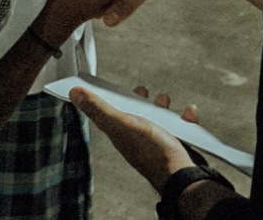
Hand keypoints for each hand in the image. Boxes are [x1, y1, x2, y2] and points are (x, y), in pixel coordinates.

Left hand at [70, 85, 194, 190]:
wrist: (181, 175)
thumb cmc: (151, 151)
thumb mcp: (122, 124)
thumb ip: (99, 109)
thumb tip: (75, 93)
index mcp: (123, 133)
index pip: (111, 113)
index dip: (111, 98)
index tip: (113, 87)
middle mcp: (139, 138)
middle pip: (136, 114)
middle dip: (142, 99)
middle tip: (143, 92)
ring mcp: (158, 142)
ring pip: (159, 118)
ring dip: (163, 106)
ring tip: (165, 100)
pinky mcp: (177, 145)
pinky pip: (181, 127)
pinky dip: (185, 118)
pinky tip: (187, 113)